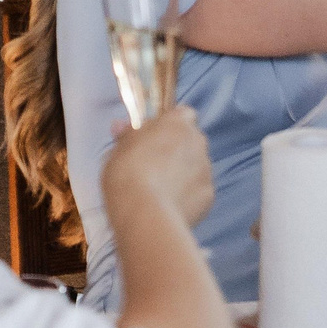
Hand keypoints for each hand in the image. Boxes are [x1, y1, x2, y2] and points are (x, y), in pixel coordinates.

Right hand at [102, 106, 214, 226]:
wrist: (145, 213)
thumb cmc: (128, 174)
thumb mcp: (118, 150)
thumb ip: (126, 136)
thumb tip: (121, 126)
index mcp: (177, 123)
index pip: (182, 114)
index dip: (169, 125)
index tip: (153, 138)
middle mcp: (198, 142)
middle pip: (191, 141)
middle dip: (176, 150)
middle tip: (153, 165)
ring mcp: (207, 169)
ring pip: (195, 167)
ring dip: (182, 174)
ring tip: (158, 191)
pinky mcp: (209, 196)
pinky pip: (197, 192)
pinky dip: (187, 197)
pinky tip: (168, 205)